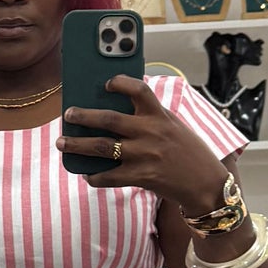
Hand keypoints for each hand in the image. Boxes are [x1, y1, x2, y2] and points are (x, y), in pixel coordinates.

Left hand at [59, 74, 224, 213]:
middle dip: (83, 116)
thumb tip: (116, 109)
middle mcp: (150, 133)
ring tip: (62, 143)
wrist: (206, 184)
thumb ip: (151, 117)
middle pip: (109, 119)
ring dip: (78, 145)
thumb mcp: (174, 126)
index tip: (106, 83)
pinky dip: (95, 176)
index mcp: (160, 116)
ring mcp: (144, 155)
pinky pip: (109, 176)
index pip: (139, 90)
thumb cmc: (188, 152)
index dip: (120, 83)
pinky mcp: (141, 177)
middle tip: (68, 114)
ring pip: (102, 148)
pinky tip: (87, 175)